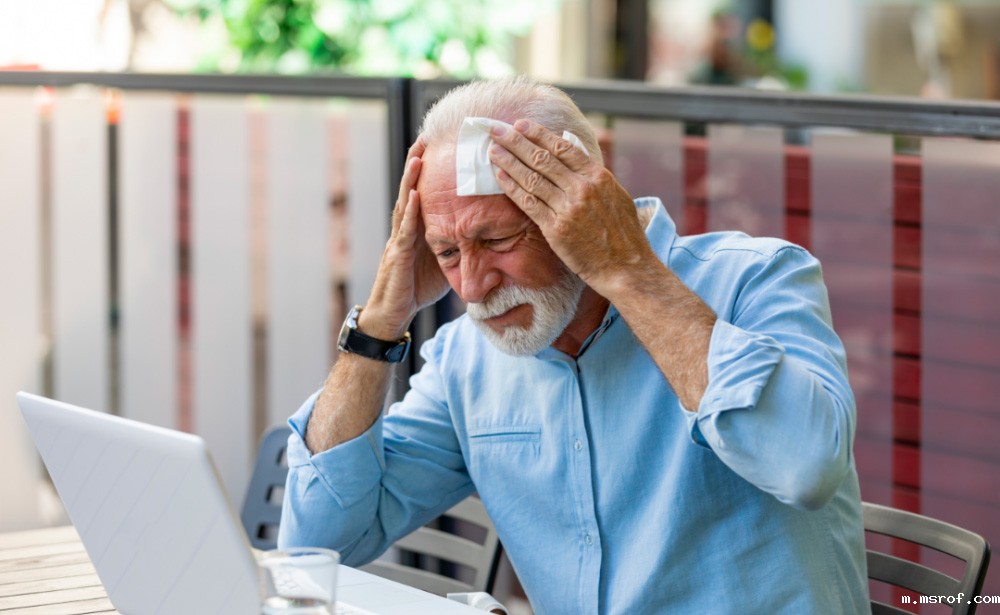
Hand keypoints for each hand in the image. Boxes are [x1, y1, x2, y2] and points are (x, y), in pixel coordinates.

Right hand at [362, 139, 449, 337]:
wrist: (394, 313)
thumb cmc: (417, 287)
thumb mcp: (445, 262)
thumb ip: (459, 245)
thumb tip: (487, 237)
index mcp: (417, 228)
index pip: (423, 193)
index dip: (427, 171)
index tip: (437, 146)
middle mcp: (405, 229)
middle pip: (411, 190)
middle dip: (416, 164)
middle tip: (424, 137)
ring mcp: (399, 240)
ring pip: (405, 204)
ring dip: (411, 180)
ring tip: (419, 156)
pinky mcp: (398, 256)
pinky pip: (405, 231)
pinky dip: (410, 211)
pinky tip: (415, 195)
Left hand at [488, 120, 653, 295]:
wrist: (625, 267)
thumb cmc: (623, 234)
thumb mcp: (616, 195)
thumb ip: (593, 175)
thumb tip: (573, 154)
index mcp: (598, 176)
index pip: (562, 148)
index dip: (538, 134)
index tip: (521, 125)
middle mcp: (582, 188)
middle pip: (542, 158)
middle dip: (516, 141)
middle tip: (497, 131)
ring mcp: (568, 208)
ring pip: (532, 178)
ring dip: (509, 161)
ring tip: (493, 150)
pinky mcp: (556, 229)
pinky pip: (528, 203)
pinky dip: (512, 187)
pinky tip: (500, 176)